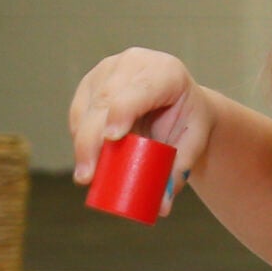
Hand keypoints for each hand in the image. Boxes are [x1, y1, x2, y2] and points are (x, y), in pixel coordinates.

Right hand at [67, 47, 215, 214]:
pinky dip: (78, 135)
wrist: (182, 102)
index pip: (137, 90)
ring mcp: (109, 69)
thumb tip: (160, 207)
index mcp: (165, 72)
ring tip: (86, 174)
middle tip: (88, 176)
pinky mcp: (92, 82)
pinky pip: (79, 111)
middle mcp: (134, 63)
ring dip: (82, 142)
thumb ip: (179, 171)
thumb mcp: (193, 143)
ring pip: (87, 106)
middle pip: (105, 100)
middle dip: (92, 139)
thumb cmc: (188, 122)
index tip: (111, 140)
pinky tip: (83, 157)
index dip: (121, 112)